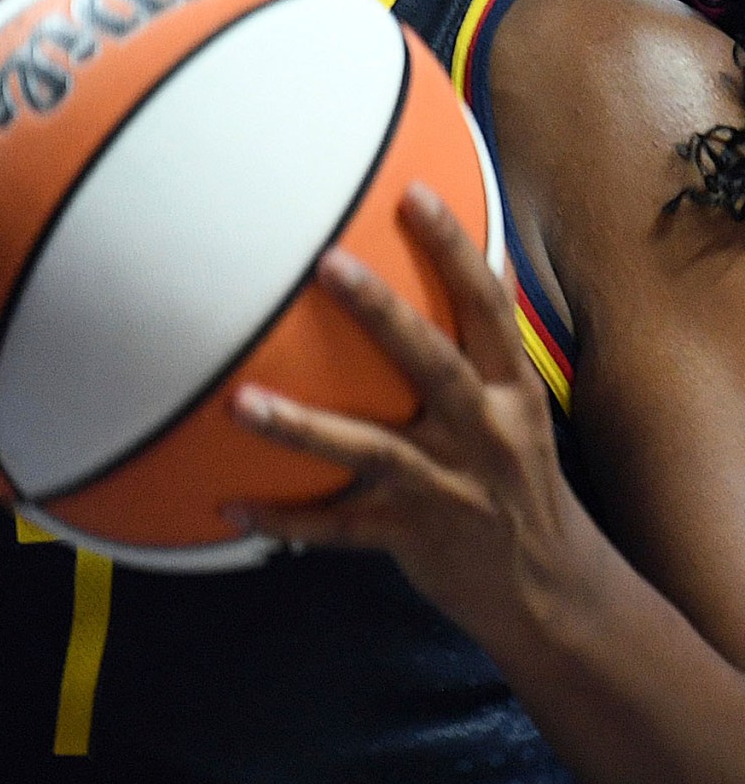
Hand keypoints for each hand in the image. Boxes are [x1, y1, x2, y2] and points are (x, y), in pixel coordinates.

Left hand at [225, 185, 586, 652]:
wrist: (552, 589)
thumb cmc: (518, 479)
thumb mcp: (522, 409)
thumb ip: (484, 346)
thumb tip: (458, 257)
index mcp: (513, 390)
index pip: (489, 307)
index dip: (455, 249)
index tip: (414, 194)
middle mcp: (485, 431)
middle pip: (432, 362)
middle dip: (381, 313)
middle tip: (326, 262)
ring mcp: (448, 486)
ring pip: (370, 449)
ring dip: (302, 427)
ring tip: (240, 403)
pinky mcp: (414, 536)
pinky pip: (339, 528)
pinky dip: (286, 520)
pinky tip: (230, 507)